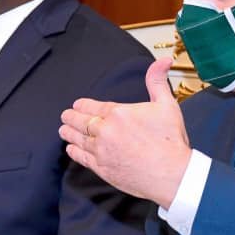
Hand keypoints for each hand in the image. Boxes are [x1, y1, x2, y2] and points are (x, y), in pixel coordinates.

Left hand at [59, 58, 191, 208]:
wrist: (171, 174)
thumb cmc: (170, 141)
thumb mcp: (167, 105)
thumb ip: (157, 81)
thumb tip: (163, 60)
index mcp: (118, 113)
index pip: (92, 106)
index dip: (82, 105)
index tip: (77, 104)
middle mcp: (105, 131)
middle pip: (81, 122)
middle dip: (71, 117)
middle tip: (65, 116)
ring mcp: (101, 151)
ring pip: (78, 139)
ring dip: (69, 133)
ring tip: (63, 130)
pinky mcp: (102, 168)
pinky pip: (82, 158)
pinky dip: (74, 152)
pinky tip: (71, 149)